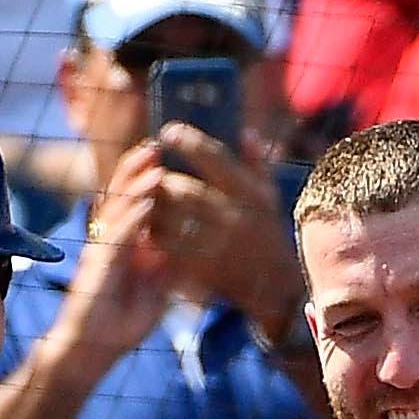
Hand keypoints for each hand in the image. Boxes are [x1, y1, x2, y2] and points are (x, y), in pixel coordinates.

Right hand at [53, 141, 177, 363]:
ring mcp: (102, 251)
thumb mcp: (155, 293)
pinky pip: (117, 237)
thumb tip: (186, 250)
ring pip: (119, 209)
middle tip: (158, 143)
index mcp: (124, 245)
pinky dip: (133, 219)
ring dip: (137, 185)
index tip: (169, 157)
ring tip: (155, 162)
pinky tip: (147, 203)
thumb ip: (167, 269)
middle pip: (122, 195)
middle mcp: (110, 242)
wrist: (89, 352)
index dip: (147, 178)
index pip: (134, 203)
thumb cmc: (118, 326)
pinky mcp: (98, 267)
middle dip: (139, 168)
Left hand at [144, 125, 298, 335]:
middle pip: (186, 192)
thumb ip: (258, 163)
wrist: (275, 288)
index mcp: (249, 193)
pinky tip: (147, 226)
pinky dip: (154, 234)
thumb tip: (245, 132)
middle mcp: (233, 217)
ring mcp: (216, 245)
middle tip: (147, 171)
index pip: (217, 160)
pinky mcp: (202, 268)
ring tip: (142, 196)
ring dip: (153, 206)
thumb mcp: (270, 197)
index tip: (168, 131)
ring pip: (173, 220)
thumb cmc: (268, 234)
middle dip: (162, 179)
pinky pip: (169, 246)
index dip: (190, 142)